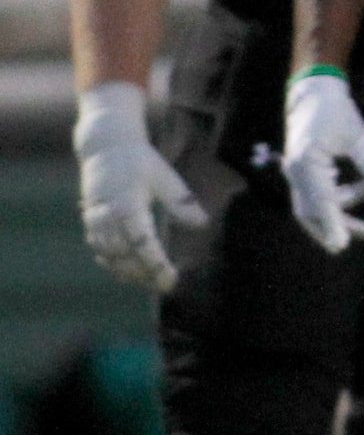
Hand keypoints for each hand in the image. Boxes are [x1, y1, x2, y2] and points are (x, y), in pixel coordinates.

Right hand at [73, 81, 204, 293]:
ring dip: (130, 273)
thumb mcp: (164, 176)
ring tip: (152, 283)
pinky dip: (113, 264)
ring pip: (111, 257)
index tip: (171, 278)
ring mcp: (96, 220)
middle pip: (126, 256)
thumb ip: (181, 202)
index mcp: (128, 204)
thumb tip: (202, 223)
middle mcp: (108, 216)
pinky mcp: (90, 221)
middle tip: (166, 286)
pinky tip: (129, 273)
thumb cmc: (139, 161)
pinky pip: (100, 249)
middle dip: (145, 275)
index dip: (156, 265)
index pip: (143, 244)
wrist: (104, 147)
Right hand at [283, 70, 363, 253]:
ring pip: (315, 206)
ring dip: (340, 217)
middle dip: (336, 229)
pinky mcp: (303, 171)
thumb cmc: (337, 112)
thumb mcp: (359, 137)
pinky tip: (362, 192)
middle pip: (313, 211)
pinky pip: (318, 194)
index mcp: (306, 161)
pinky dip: (339, 199)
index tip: (343, 244)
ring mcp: (296, 172)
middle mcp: (296, 171)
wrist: (314, 93)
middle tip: (363, 240)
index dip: (333, 225)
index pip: (321, 201)